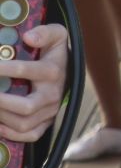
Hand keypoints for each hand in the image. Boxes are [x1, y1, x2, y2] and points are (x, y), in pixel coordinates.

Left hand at [0, 23, 68, 141]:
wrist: (66, 70)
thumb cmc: (53, 51)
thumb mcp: (56, 35)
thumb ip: (45, 32)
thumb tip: (28, 38)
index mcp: (53, 71)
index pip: (26, 71)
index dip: (3, 69)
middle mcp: (53, 94)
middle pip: (27, 107)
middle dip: (1, 102)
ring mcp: (50, 111)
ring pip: (23, 123)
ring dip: (1, 116)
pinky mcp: (46, 123)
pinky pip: (29, 135)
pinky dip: (10, 133)